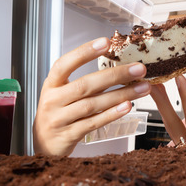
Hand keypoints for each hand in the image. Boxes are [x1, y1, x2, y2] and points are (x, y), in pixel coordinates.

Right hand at [33, 37, 151, 155]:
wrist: (44, 143)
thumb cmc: (57, 113)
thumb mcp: (61, 93)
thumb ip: (84, 82)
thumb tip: (118, 67)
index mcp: (51, 84)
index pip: (64, 64)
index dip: (84, 52)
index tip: (105, 42)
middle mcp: (53, 100)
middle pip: (85, 85)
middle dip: (115, 75)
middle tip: (138, 69)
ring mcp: (60, 119)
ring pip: (92, 104)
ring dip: (120, 95)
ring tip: (141, 88)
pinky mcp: (69, 135)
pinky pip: (94, 123)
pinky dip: (112, 114)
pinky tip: (127, 106)